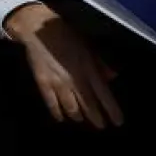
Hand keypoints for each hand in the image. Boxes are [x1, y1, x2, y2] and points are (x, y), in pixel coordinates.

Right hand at [5, 3, 122, 128]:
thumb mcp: (88, 44)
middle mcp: (75, 79)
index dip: (111, 110)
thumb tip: (112, 76)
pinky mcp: (43, 84)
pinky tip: (62, 118)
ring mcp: (58, 83)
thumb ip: (100, 62)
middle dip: (96, 118)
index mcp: (88, 68)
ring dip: (78, 116)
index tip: (118, 122)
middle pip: (88, 105)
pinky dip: (57, 113)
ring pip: (71, 108)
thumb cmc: (66, 33)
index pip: (103, 94)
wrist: (37, 28)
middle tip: (101, 127)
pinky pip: (52, 104)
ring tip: (81, 119)